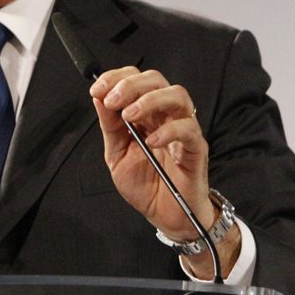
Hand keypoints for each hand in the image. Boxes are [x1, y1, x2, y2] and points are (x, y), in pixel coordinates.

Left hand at [89, 67, 220, 251]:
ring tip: (129, 115)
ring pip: (177, 95)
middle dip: (130, 85)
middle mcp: (165, 116)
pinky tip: (150, 142)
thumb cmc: (145, 185)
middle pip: (156, 80)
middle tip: (112, 101)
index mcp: (145, 114)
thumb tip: (98, 97)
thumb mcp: (116, 154)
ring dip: (149, 100)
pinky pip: (188, 129)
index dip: (116, 78)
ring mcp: (182, 129)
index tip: (97, 89)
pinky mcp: (196, 147)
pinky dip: (168, 130)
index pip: (135, 80)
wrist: (166, 215)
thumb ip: (110, 127)